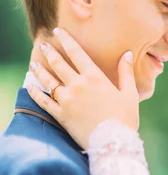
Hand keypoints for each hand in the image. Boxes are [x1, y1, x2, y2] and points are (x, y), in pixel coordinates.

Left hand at [27, 28, 138, 148]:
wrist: (113, 142)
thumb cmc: (124, 119)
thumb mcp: (130, 94)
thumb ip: (126, 72)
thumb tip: (127, 53)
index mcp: (95, 77)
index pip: (77, 53)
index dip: (66, 40)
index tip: (58, 32)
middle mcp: (78, 85)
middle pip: (58, 64)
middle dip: (49, 52)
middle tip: (43, 45)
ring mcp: (67, 100)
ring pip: (48, 81)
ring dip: (39, 70)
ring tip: (33, 64)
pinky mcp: (60, 114)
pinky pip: (43, 101)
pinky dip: (34, 92)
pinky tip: (30, 86)